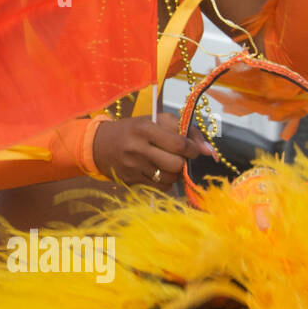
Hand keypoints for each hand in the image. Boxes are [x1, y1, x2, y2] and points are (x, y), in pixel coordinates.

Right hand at [91, 113, 214, 186]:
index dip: (192, 149)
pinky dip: (164, 181)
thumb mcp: (156, 121)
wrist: (99, 144)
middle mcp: (137, 148)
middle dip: (183, 162)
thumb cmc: (133, 130)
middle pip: (176, 164)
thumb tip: (209, 151)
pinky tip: (157, 171)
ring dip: (174, 172)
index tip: (192, 149)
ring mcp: (132, 166)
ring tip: (167, 163)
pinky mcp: (130, 180)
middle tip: (178, 157)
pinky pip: (160, 187)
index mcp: (145, 128)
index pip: (179, 144)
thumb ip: (186, 131)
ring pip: (170, 178)